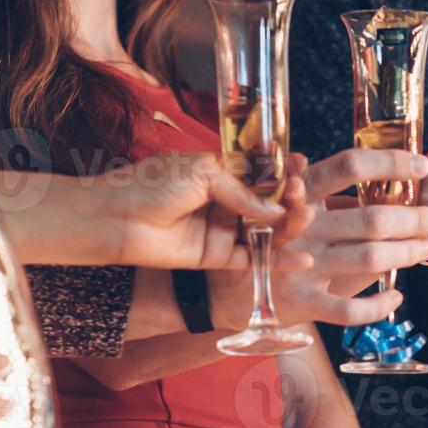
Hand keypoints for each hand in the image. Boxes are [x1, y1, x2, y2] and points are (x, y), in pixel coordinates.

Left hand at [0, 156, 305, 271]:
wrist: (117, 217)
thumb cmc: (152, 183)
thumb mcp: (204, 173)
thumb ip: (242, 191)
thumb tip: (276, 208)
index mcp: (218, 171)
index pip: (259, 172)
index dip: (282, 173)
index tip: (304, 168)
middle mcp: (223, 200)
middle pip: (266, 202)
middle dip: (289, 201)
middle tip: (309, 198)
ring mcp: (221, 229)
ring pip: (263, 230)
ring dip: (288, 228)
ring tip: (310, 223)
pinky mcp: (216, 256)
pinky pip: (252, 259)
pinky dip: (277, 259)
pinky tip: (302, 257)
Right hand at [212, 150, 427, 327]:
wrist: (214, 289)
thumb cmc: (258, 238)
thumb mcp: (273, 202)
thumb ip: (306, 187)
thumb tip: (325, 162)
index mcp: (297, 195)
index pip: (348, 167)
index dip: (390, 163)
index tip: (422, 164)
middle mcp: (301, 229)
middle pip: (371, 219)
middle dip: (417, 216)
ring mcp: (302, 268)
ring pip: (369, 260)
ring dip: (407, 252)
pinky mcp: (303, 305)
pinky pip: (351, 311)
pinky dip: (380, 305)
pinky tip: (397, 297)